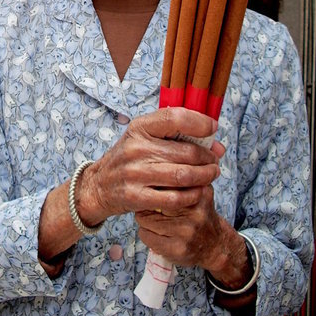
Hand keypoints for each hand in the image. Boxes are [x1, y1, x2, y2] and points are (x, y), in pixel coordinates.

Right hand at [76, 107, 223, 229]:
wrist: (99, 185)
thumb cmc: (129, 158)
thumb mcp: (143, 138)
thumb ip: (176, 137)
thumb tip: (217, 145)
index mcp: (139, 128)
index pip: (174, 118)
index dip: (199, 122)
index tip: (212, 128)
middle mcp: (136, 148)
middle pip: (186, 152)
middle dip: (208, 157)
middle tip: (214, 161)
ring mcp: (135, 173)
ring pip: (183, 175)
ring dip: (205, 176)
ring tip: (211, 174)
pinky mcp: (136, 196)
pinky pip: (174, 198)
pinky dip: (192, 195)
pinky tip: (198, 192)